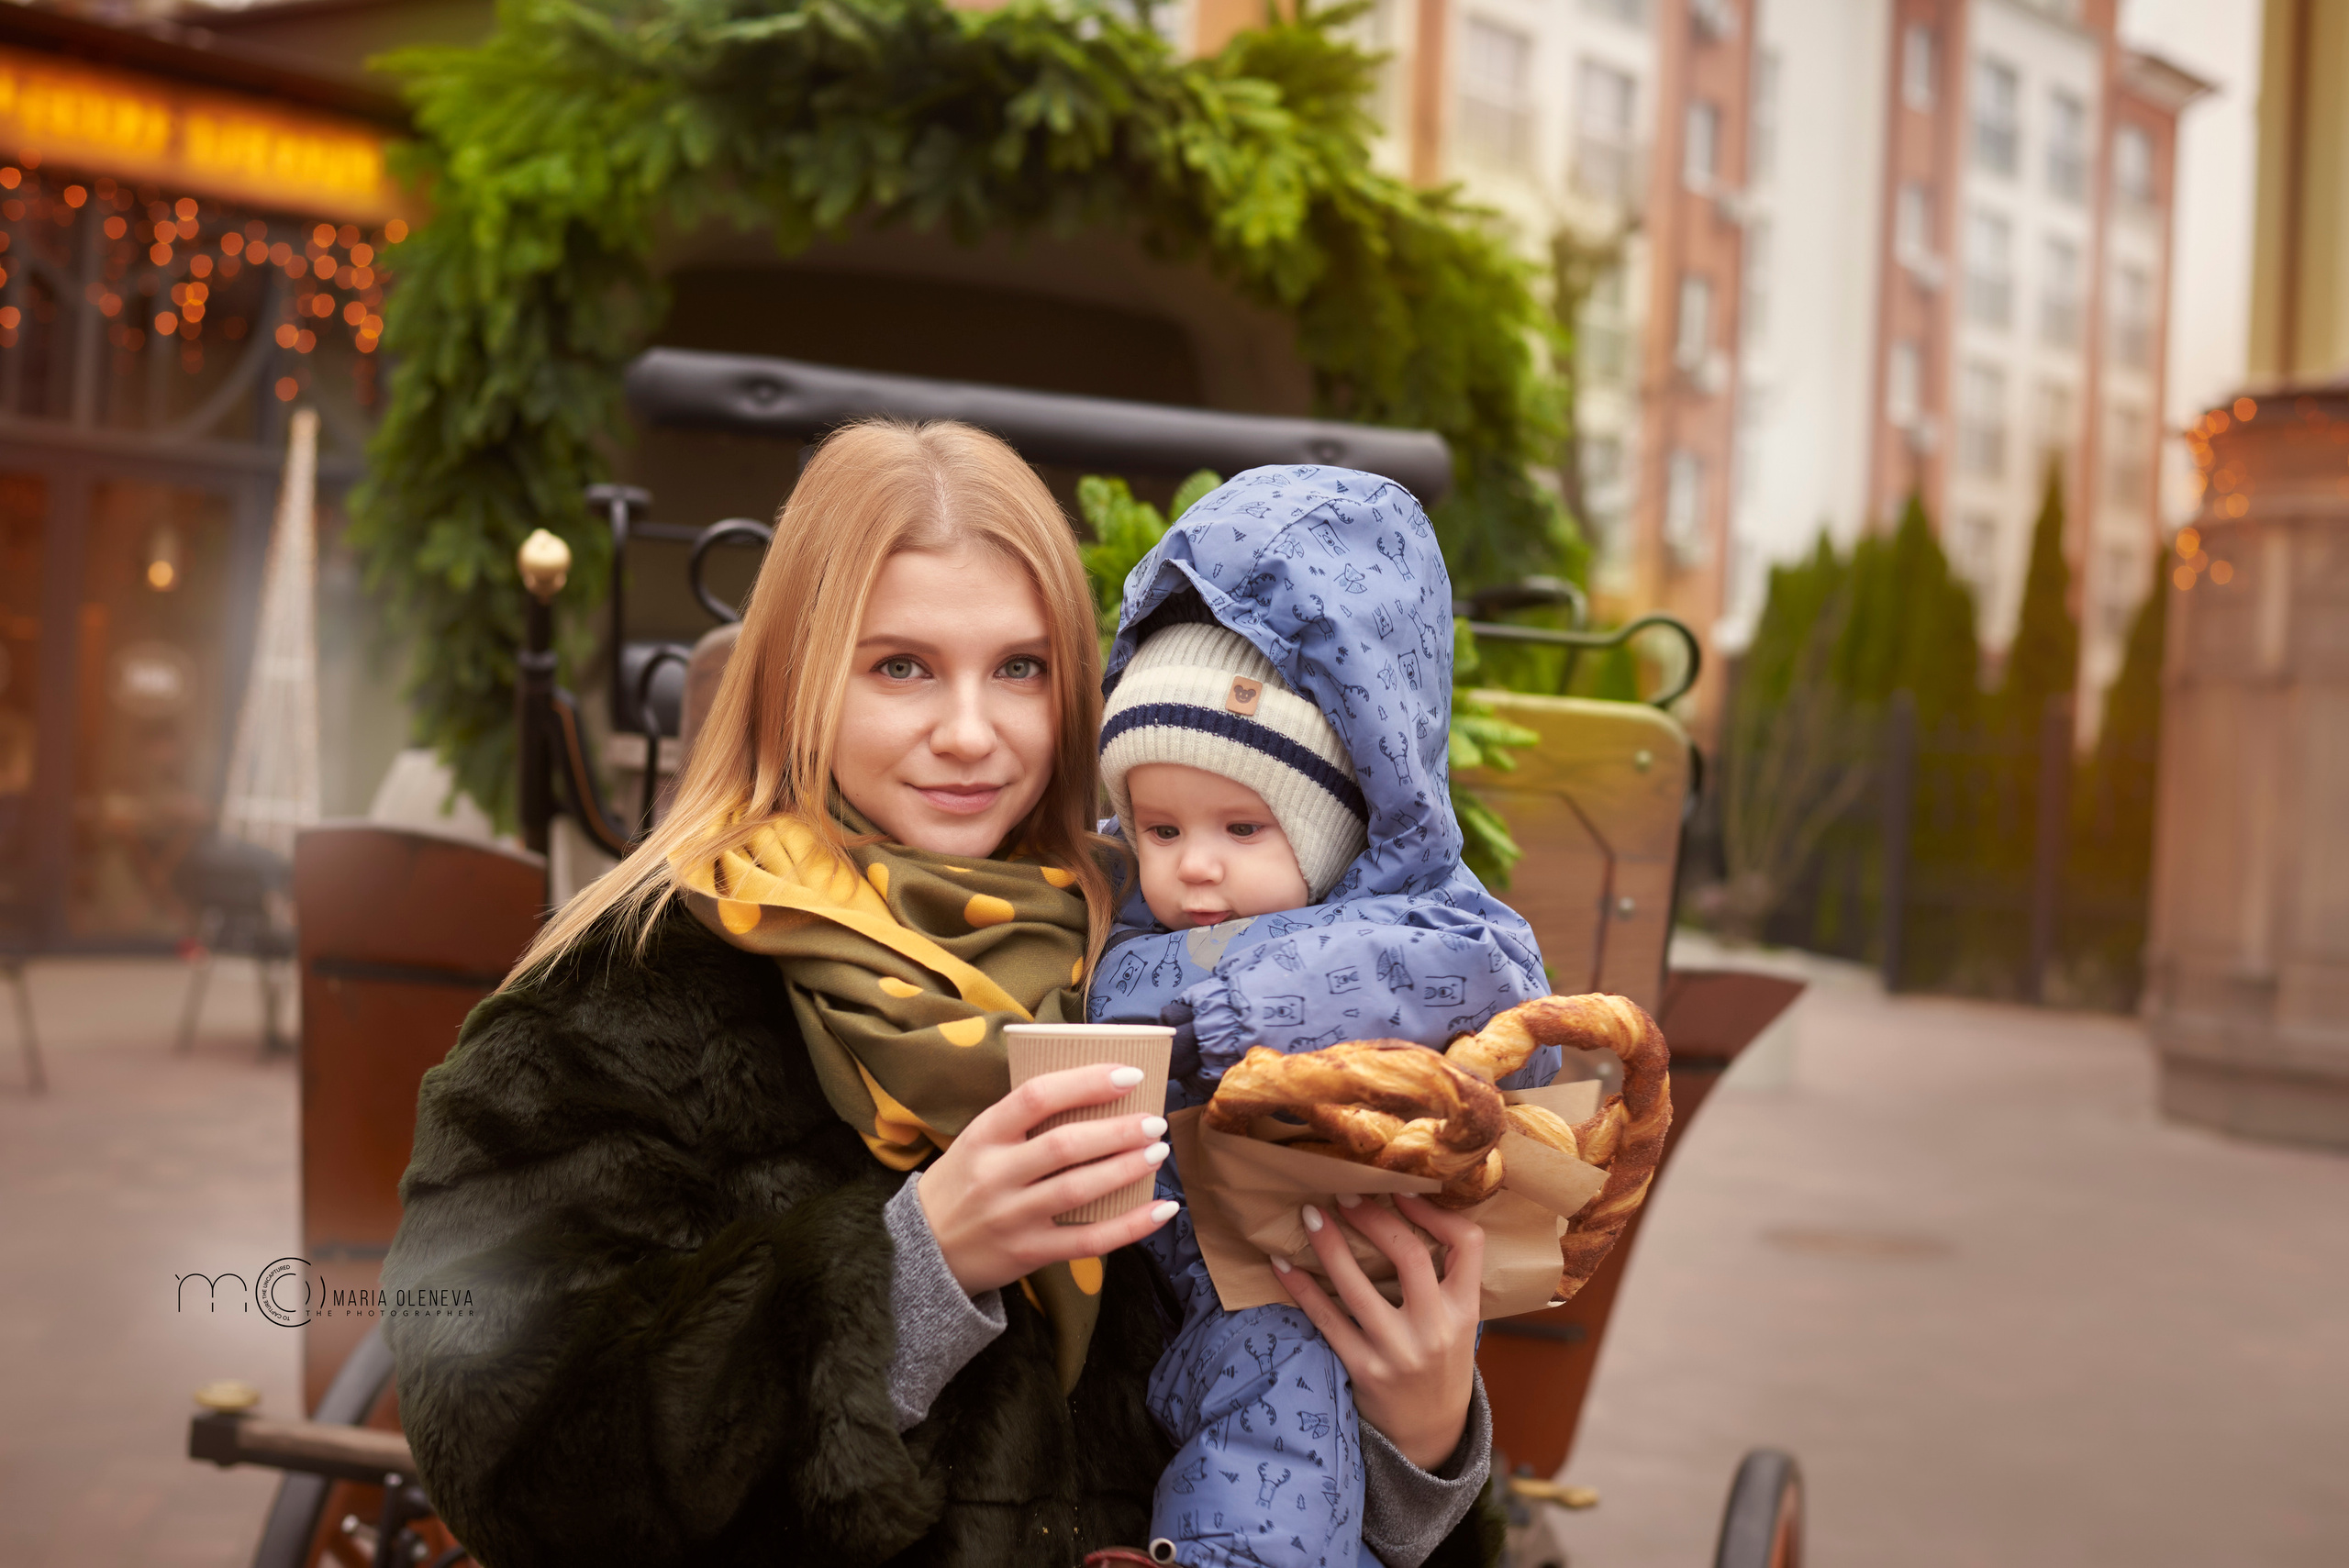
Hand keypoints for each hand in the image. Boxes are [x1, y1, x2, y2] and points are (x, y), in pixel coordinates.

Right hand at [917, 1064, 1176, 1296]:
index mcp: (983, 1135)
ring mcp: (1012, 1217)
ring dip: (1126, 1168)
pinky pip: (1088, 1240)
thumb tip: (1096, 1094)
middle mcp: (996, 1175)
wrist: (923, 1250)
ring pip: (1079, 1190)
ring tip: (1157, 1152)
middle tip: (1154, 1121)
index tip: (1129, 1075)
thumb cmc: (963, 1183)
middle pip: (1065, 1145)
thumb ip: (1023, 1122)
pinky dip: (1130, 1226)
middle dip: (1118, 1130)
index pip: (1037, 1097)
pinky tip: (1162, 1210)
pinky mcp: (1029, 1253)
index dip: (1086, 1082)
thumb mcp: (978, 1141)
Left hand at [1272, 1191, 1481, 1469]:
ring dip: (1329, 1245)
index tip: (1403, 1190)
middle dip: (1373, 1217)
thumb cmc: (1440, 1364)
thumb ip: (1444, 1278)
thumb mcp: (1460, 1323)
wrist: (1431, 1436)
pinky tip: (1281, 1264)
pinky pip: (1326, 1320)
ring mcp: (1398, 1351)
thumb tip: (1406, 1210)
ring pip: (1357, 1286)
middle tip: (1346, 1194)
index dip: (1434, 1210)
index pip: (1466, 1244)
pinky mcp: (1364, 1370)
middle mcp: (1435, 1330)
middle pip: (1409, 1255)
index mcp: (1465, 1311)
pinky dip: (1301, 1288)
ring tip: (1310, 1215)